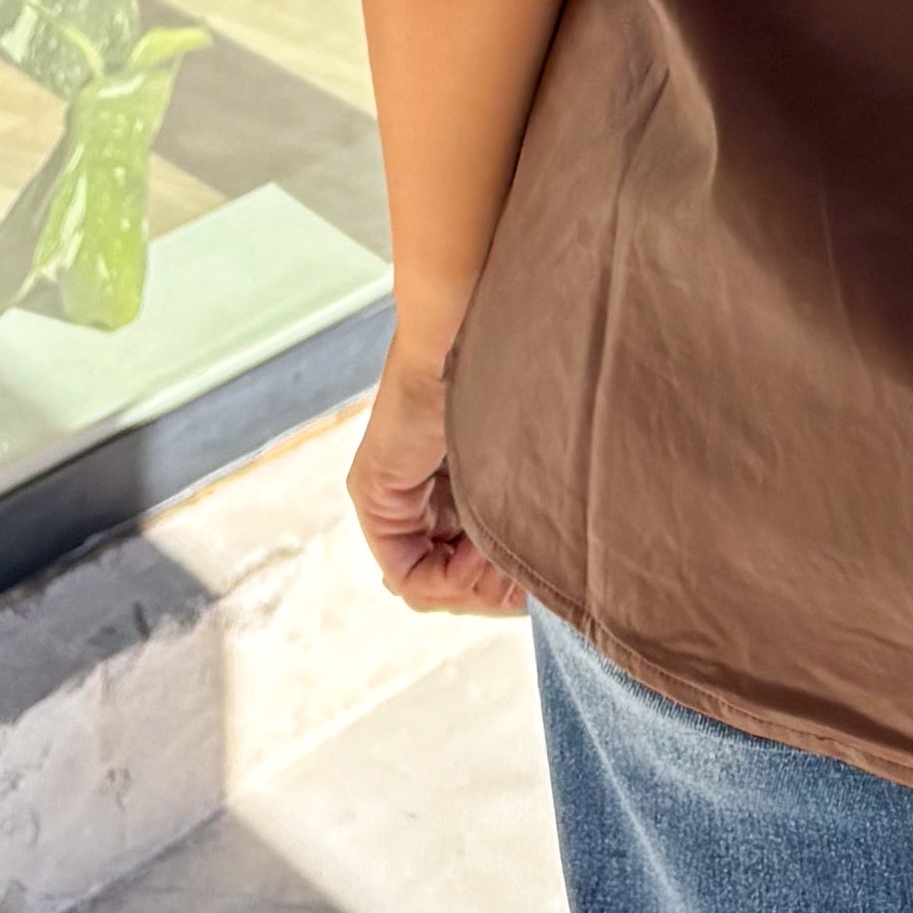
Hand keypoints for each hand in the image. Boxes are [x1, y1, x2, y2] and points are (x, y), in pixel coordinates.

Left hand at [348, 336, 529, 615]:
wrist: (474, 321)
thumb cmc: (523, 372)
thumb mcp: (534, 463)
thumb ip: (532, 514)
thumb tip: (538, 588)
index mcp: (458, 479)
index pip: (470, 564)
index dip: (504, 587)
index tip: (538, 580)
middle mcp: (419, 490)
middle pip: (450, 580)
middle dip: (492, 591)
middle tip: (530, 583)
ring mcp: (390, 493)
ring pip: (429, 580)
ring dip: (475, 585)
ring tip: (510, 563)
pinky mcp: (374, 492)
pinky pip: (405, 570)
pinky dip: (447, 578)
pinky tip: (479, 557)